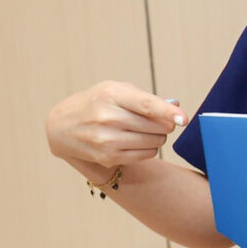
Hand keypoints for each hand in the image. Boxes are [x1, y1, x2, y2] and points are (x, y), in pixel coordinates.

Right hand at [46, 81, 187, 172]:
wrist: (62, 126)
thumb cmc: (96, 103)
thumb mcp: (116, 90)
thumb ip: (146, 98)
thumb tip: (176, 107)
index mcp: (111, 95)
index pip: (146, 105)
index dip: (168, 112)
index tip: (184, 119)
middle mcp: (107, 117)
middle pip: (156, 126)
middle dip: (165, 124)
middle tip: (158, 120)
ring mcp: (106, 139)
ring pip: (154, 142)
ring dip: (158, 136)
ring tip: (146, 130)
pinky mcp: (107, 157)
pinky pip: (146, 155)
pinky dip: (149, 148)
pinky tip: (137, 141)